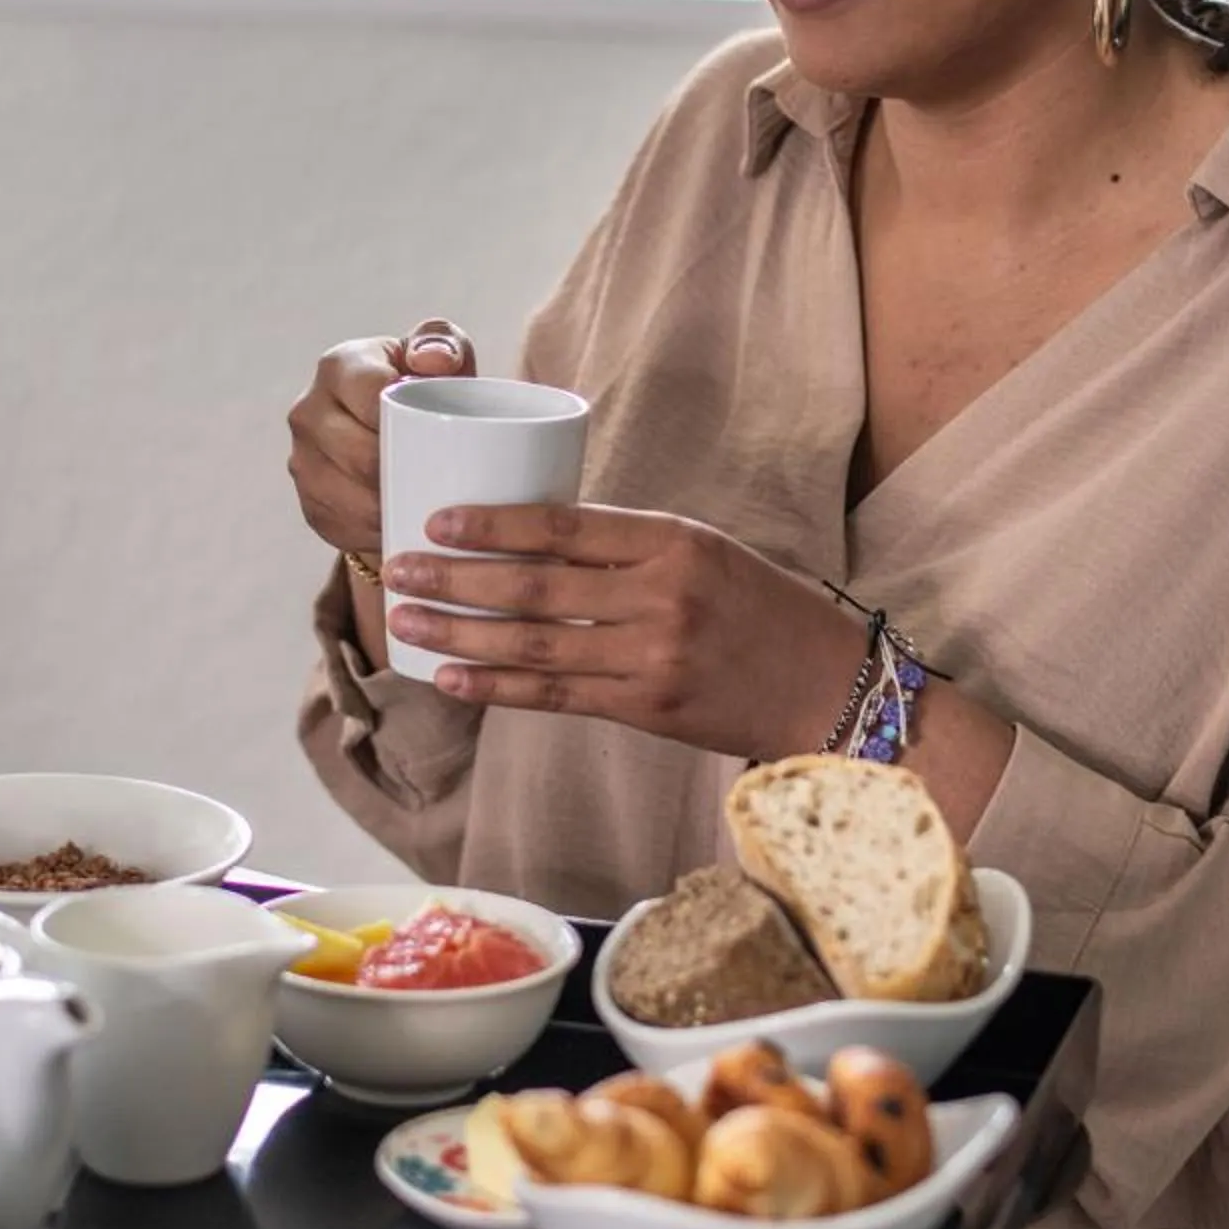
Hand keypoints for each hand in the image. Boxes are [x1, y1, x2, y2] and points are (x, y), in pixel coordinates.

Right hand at [287, 318, 473, 581]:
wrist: (396, 431)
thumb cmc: (428, 387)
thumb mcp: (444, 356)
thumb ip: (444, 343)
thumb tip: (433, 363)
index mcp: (339, 366)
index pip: (371, 396)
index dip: (408, 422)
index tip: (443, 438)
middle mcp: (308, 411)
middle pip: (360, 455)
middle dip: (404, 474)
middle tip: (446, 485)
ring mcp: (301, 460)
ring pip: (350, 498)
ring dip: (390, 510)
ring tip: (429, 511)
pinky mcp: (308, 503)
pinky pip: (343, 527)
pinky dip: (376, 533)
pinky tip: (403, 527)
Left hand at [381, 502, 869, 763]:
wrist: (830, 686)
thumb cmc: (763, 611)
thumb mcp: (706, 551)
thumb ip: (628, 547)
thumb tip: (533, 538)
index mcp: (674, 540)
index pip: (563, 526)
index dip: (492, 523)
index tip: (437, 520)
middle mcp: (661, 595)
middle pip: (535, 585)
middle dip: (455, 579)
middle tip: (398, 569)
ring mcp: (653, 657)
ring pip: (535, 644)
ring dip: (460, 635)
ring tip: (405, 624)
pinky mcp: (648, 708)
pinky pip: (556, 695)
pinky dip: (499, 686)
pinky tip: (453, 679)